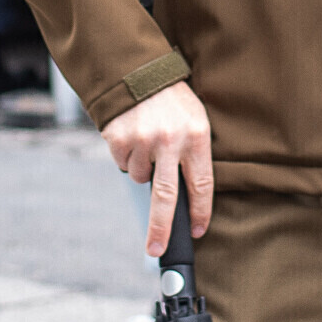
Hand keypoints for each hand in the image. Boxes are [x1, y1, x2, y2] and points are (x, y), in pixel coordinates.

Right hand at [106, 80, 213, 255]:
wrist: (139, 71)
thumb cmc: (173, 101)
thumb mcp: (195, 120)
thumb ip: (194, 154)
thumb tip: (188, 198)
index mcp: (197, 136)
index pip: (202, 185)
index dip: (200, 212)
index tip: (197, 232)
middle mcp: (170, 140)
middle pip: (167, 197)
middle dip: (161, 228)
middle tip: (156, 249)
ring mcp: (143, 140)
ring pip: (141, 178)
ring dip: (143, 169)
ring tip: (149, 142)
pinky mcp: (119, 138)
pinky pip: (123, 164)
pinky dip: (127, 157)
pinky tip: (134, 136)